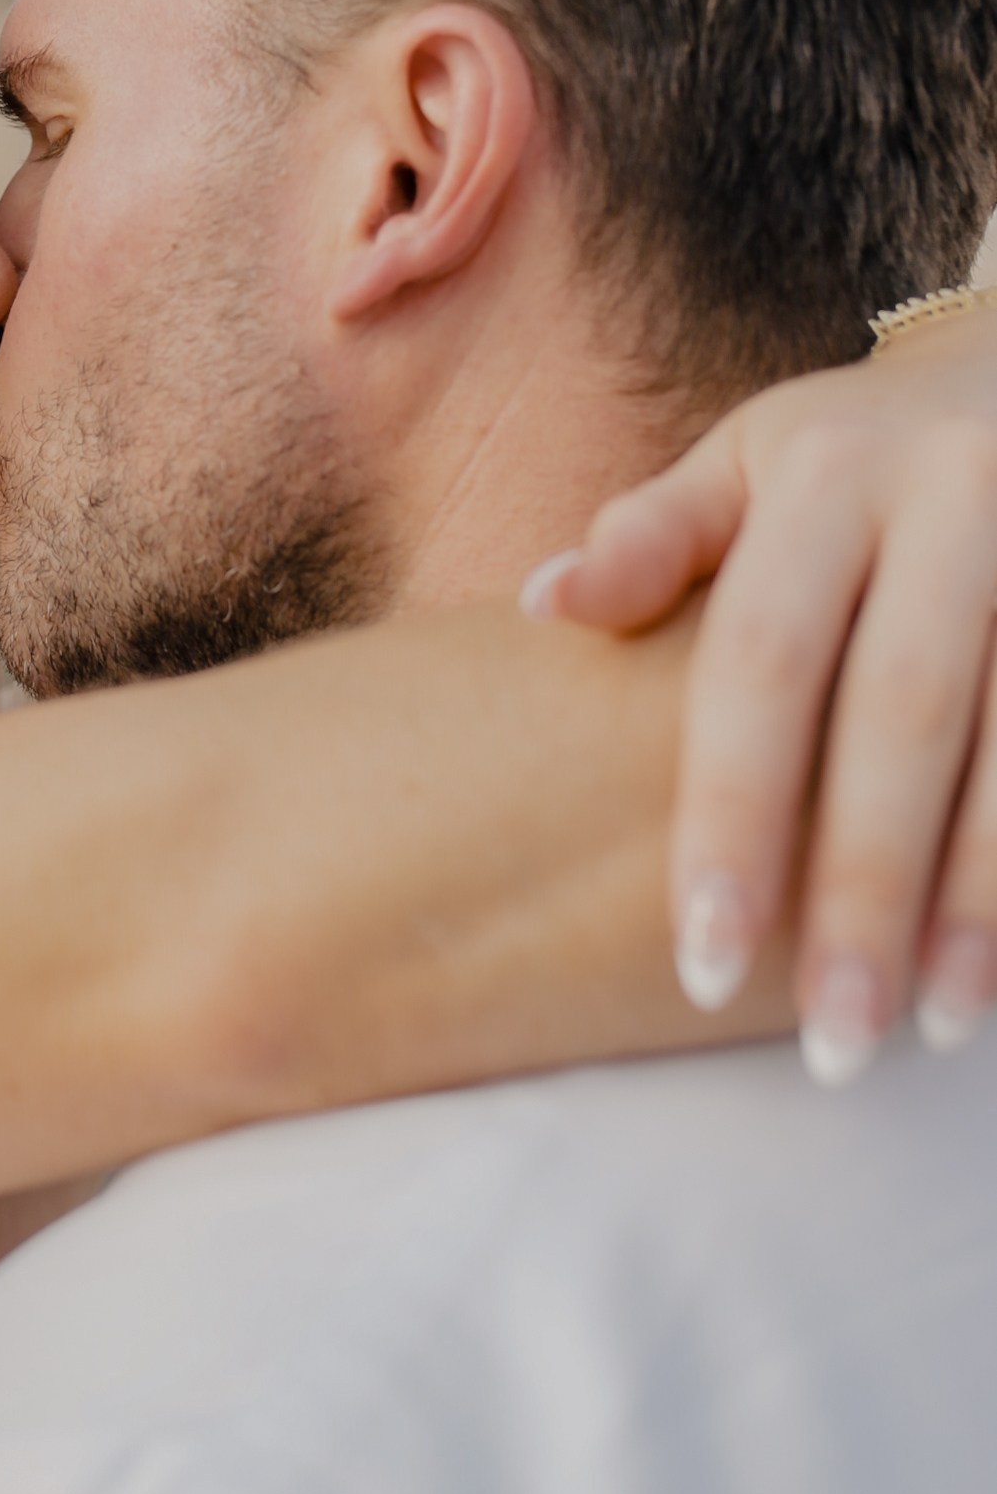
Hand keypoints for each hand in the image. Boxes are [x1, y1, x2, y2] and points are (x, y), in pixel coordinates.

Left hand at [524, 300, 996, 1081]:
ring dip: (981, 901)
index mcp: (828, 472)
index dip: (732, 811)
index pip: (764, 660)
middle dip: (862, 889)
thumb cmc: (858, 447)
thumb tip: (540, 605)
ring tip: (934, 1031)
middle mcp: (954, 500)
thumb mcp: (752, 456)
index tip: (700, 958)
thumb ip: (658, 536)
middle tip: (824, 1047)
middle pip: (902, 718)